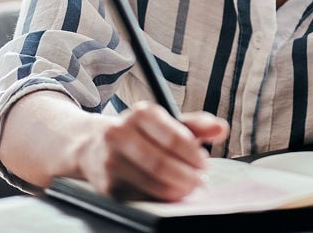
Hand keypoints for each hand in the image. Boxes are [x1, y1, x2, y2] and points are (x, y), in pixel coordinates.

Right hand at [75, 103, 228, 200]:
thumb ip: (196, 125)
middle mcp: (121, 133)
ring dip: (176, 190)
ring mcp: (110, 161)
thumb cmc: (137, 133)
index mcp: (141, 113)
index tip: (205, 164)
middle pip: (162, 163)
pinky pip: (140, 197)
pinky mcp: (105, 186)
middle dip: (187, 176)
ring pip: (151, 183)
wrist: (90, 145)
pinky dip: (159, 198)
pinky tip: (168, 193)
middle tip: (200, 181)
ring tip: (188, 187)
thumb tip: (222, 129)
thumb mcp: (165, 122)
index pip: (175, 137)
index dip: (194, 155)